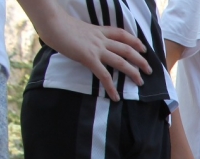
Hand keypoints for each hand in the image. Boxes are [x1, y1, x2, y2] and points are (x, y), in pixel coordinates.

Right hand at [34, 13, 150, 101]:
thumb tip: (80, 42)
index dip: (134, 41)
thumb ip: (84, 36)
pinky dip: (111, 87)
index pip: (121, 34)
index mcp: (98, 30)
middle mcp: (101, 39)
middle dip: (140, 59)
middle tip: (149, 69)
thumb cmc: (57, 24)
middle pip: (127, 48)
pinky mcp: (88, 58)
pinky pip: (104, 75)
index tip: (143, 47)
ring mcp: (96, 48)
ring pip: (121, 61)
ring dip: (133, 72)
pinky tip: (115, 97)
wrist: (51, 21)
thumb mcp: (76, 28)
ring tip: (141, 82)